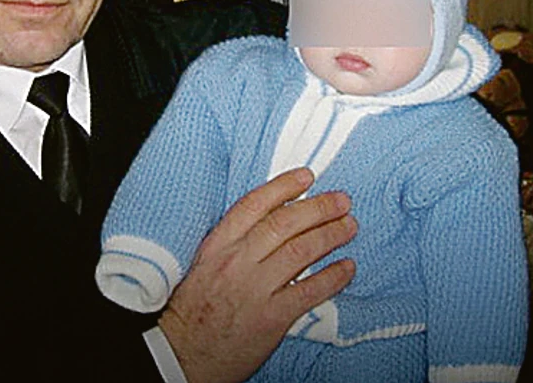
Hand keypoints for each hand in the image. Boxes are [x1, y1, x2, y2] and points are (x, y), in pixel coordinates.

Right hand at [158, 167, 356, 382]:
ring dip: (330, 235)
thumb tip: (275, 220)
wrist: (183, 354)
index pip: (254, 205)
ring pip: (300, 251)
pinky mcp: (271, 318)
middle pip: (284, 224)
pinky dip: (333, 277)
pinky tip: (347, 267)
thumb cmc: (195, 310)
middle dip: (318, 208)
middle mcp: (236, 262)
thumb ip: (235, 243)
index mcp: (218, 245)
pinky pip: (309, 291)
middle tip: (342, 201)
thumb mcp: (206, 264)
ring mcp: (254, 289)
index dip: (284, 187)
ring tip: (349, 227)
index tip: (308, 177)